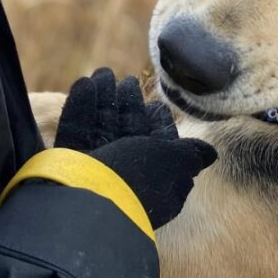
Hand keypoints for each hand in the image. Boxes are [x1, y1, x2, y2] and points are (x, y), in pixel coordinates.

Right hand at [55, 68, 215, 227]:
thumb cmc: (137, 179)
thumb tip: (211, 154)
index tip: (157, 105)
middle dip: (128, 106)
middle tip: (128, 80)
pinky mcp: (66, 167)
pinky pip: (75, 132)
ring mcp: (93, 174)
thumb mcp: (173, 161)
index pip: (159, 148)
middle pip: (128, 135)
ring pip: (101, 129)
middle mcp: (126, 178)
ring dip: (103, 99)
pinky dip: (81, 108)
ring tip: (102, 72)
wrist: (85, 205)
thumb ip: (190, 153)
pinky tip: (84, 83)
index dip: (159, 125)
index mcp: (156, 182)